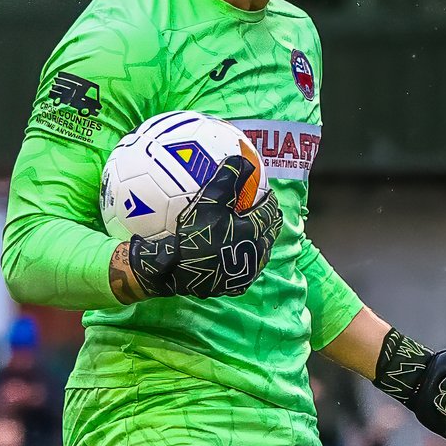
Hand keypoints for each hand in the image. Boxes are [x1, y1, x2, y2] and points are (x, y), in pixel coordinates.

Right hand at [123, 155, 281, 298]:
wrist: (175, 270)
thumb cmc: (192, 233)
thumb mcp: (208, 202)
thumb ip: (227, 179)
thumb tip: (243, 159)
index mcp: (254, 230)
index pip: (269, 211)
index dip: (269, 200)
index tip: (266, 192)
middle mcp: (256, 252)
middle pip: (270, 232)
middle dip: (270, 219)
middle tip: (265, 209)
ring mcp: (247, 272)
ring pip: (263, 251)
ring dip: (261, 239)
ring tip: (255, 230)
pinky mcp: (236, 286)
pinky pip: (249, 268)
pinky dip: (248, 256)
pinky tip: (239, 252)